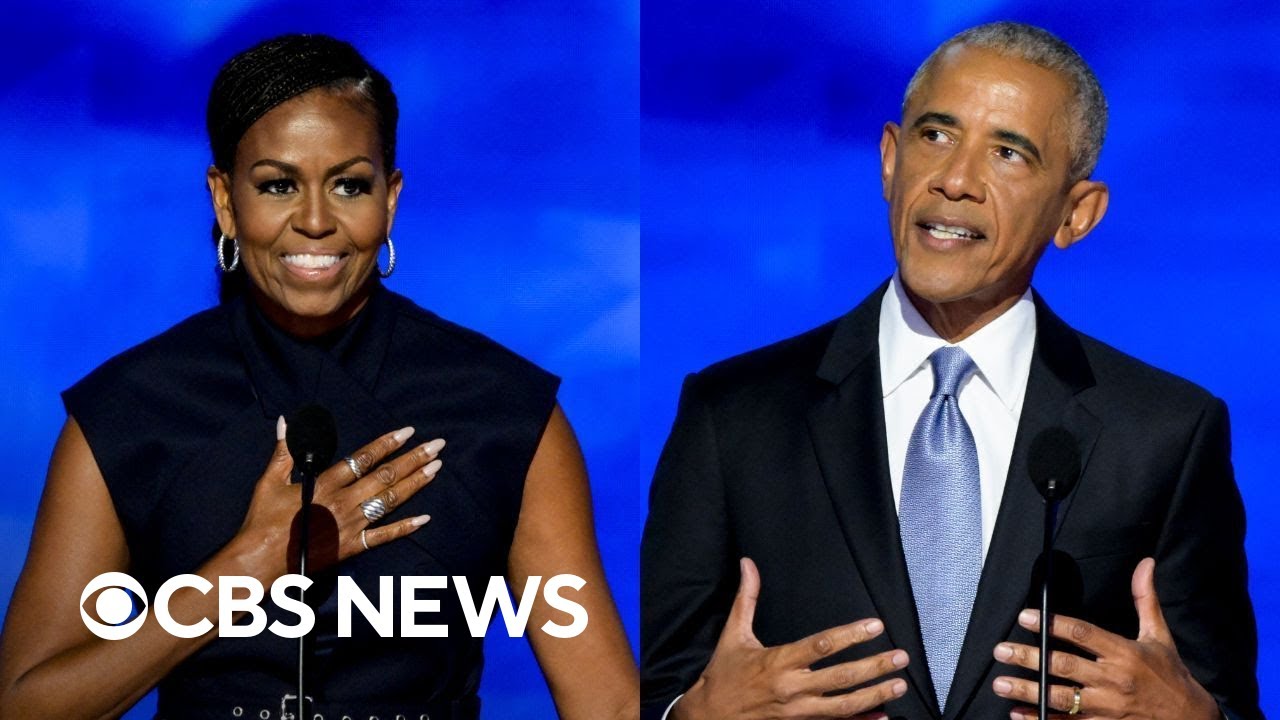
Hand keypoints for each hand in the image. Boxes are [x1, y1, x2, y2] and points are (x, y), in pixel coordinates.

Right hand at [228, 418, 444, 580]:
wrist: (260, 561)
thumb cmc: (262, 521)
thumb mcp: (269, 481)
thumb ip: (283, 451)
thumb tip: (286, 422)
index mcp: (325, 484)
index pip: (363, 458)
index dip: (387, 443)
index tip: (407, 431)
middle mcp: (343, 502)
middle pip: (386, 477)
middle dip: (414, 459)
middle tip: (437, 446)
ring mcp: (350, 525)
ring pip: (390, 502)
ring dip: (415, 484)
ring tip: (436, 469)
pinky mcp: (351, 546)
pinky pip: (383, 537)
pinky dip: (404, 528)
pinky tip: (424, 519)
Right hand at [674, 558, 908, 719]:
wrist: (710, 715)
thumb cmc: (723, 673)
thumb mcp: (733, 634)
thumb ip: (746, 598)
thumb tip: (748, 564)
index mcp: (778, 661)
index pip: (822, 645)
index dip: (851, 635)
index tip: (875, 625)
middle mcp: (791, 688)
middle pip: (840, 678)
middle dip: (874, 667)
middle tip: (900, 657)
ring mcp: (798, 712)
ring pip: (844, 706)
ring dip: (875, 695)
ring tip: (899, 684)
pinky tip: (882, 718)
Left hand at [991, 558, 1218, 719]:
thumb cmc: (1171, 675)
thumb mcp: (1160, 637)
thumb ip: (1145, 600)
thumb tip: (1145, 564)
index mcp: (1125, 653)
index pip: (1083, 633)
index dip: (1052, 624)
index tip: (1025, 616)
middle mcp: (1114, 680)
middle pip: (1064, 666)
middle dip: (1030, 658)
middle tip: (1001, 650)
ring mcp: (1108, 708)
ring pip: (1062, 698)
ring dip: (1029, 691)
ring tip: (1001, 683)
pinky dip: (1042, 719)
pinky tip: (1020, 713)